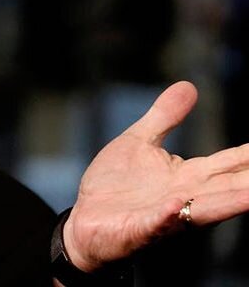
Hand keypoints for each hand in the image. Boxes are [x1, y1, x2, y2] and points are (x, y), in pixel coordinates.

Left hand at [63, 81, 248, 271]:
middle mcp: (187, 196)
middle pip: (229, 187)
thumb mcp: (139, 141)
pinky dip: (167, 215)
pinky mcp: (139, 228)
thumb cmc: (115, 184)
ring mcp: (166, 215)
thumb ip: (164, 117)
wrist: (83, 220)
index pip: (231, 163)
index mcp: (190, 176)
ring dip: (230, 202)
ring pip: (205, 209)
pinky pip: (156, 222)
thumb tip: (188, 85)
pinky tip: (177, 204)